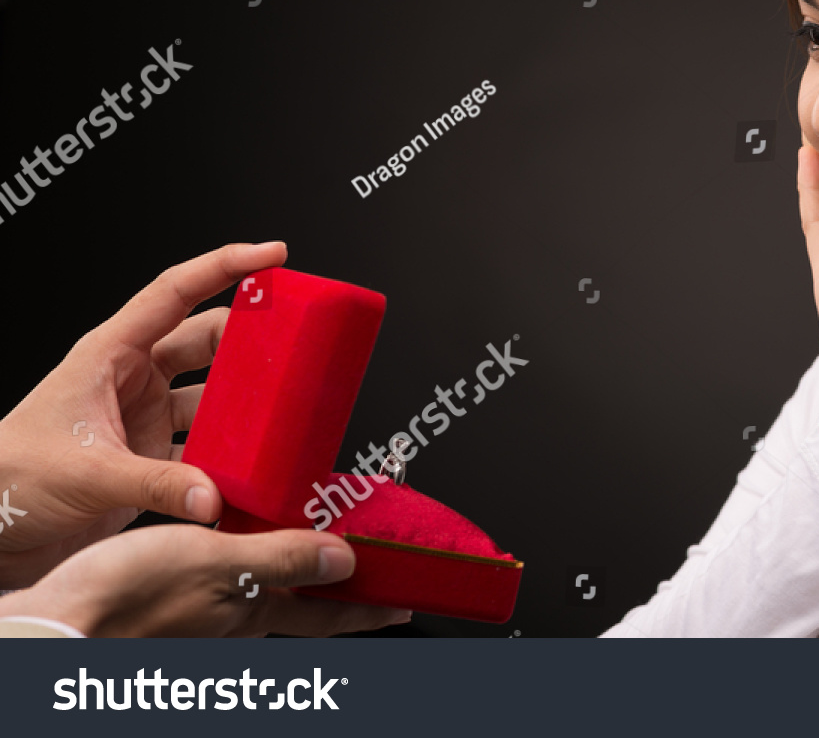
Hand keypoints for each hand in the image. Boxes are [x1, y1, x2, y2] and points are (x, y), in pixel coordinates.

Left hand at [0, 241, 286, 586]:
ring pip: (214, 395)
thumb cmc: (8, 482)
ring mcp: (145, 417)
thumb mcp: (84, 473)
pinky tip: (255, 464)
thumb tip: (215, 494)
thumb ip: (156, 482)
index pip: (175, 292)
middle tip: (297, 344)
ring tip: (284, 411)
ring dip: (246, 405)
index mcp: (110, 355)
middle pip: (208, 341)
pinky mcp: (153, 457)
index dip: (225, 265)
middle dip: (252, 339)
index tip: (273, 254)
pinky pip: (207, 445)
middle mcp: (133, 379)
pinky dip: (232, 453)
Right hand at [0, 524, 409, 636]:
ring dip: (293, 579)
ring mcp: (200, 622)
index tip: (407, 606)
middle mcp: (232, 624)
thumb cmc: (126, 595)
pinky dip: (245, 569)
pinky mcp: (168, 610)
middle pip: (302, 610)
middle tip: (368, 577)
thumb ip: (282, 559)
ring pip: (263, 599)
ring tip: (311, 552)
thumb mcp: (217, 561)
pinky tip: (235, 549)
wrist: (56, 626)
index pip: (329, 616)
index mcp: (252, 614)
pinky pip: (225, 589)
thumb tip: (347, 562)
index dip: (370, 609)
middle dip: (337, 596)